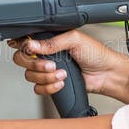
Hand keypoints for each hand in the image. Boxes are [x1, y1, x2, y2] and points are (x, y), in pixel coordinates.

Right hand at [10, 31, 128, 102]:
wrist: (107, 74)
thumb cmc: (96, 54)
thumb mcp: (75, 40)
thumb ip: (52, 42)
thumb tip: (32, 44)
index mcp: (50, 40)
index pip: (25, 42)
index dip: (22, 46)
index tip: (29, 50)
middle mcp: (46, 54)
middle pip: (22, 60)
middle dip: (35, 64)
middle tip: (51, 65)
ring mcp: (48, 70)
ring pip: (30, 76)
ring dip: (46, 76)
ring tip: (62, 73)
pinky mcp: (51, 84)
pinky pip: (38, 89)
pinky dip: (49, 87)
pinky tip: (61, 82)